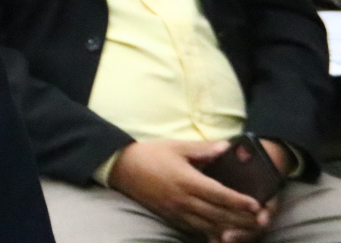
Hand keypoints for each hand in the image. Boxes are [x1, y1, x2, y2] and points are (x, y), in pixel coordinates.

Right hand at [107, 140, 267, 240]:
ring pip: (209, 225)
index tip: (256, 204)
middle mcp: (184, 199)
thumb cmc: (150, 154)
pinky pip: (195, 229)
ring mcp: (177, 211)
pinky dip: (211, 233)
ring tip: (246, 229)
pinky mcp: (171, 217)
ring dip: (230, 228)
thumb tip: (226, 147)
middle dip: (241, 219)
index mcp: (187, 180)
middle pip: (219, 214)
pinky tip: (222, 234)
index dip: (239, 201)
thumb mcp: (176, 146)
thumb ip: (203, 149)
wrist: (121, 168)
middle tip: (260, 220)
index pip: (219, 194)